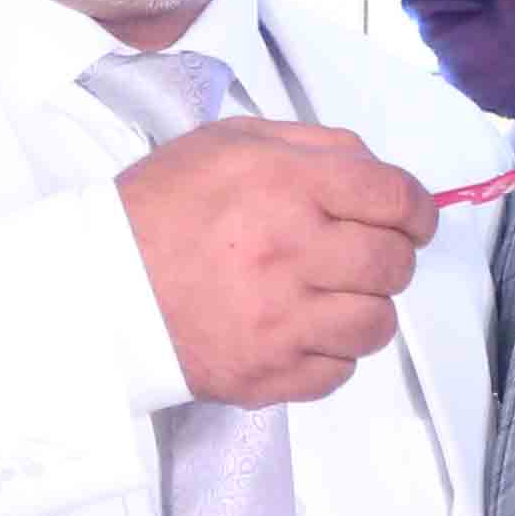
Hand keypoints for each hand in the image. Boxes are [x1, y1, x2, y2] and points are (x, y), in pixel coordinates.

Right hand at [117, 117, 430, 406]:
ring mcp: (281, 320)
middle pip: (393, 262)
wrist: (97, 287)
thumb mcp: (228, 142)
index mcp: (284, 185)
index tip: (412, 219)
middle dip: (391, 255)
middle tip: (364, 255)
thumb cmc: (160, 209)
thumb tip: (374, 172)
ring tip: (332, 296)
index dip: (417, 209)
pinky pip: (339, 371)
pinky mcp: (268, 373)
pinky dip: (331, 352)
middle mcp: (290, 252)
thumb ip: (311, 146)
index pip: (394, 197)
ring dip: (366, 308)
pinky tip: (301, 329)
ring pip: (376, 324)